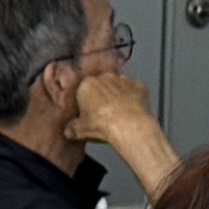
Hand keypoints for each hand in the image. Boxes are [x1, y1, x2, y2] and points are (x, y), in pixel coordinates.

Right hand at [75, 61, 182, 190]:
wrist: (128, 126)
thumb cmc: (102, 125)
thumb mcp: (80, 131)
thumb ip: (73, 129)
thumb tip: (69, 131)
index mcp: (86, 84)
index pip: (82, 90)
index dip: (84, 102)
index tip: (87, 113)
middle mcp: (105, 77)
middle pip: (101, 85)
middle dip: (101, 96)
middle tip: (102, 113)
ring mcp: (123, 80)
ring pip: (118, 85)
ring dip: (117, 95)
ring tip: (118, 113)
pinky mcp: (139, 86)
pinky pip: (134, 90)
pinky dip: (133, 97)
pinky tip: (132, 110)